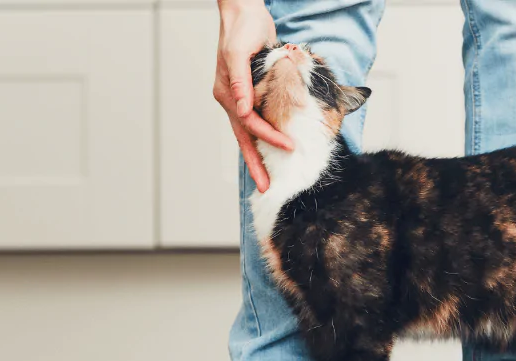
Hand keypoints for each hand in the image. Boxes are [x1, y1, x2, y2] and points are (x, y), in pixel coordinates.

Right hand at [213, 0, 292, 192]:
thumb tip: (242, 109)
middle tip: (266, 188)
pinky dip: (263, 138)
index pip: (249, 123)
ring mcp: (240, 98)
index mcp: (227, 92)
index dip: (269, 137)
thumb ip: (240, 81)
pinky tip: (270, 151)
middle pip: (244, 138)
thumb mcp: (240, 52)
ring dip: (258, 156)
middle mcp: (231, 99)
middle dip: (255, 164)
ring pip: (249, 134)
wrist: (245, 14)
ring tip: (266, 179)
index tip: (289, 146)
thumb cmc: (242, 29)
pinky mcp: (250, 94)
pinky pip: (255, 122)